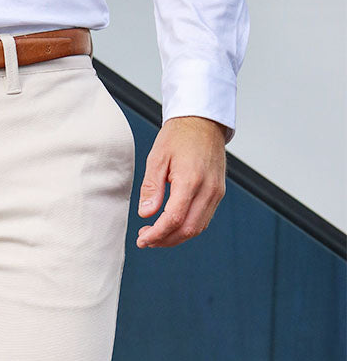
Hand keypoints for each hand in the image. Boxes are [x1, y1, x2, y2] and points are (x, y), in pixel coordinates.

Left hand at [136, 116, 227, 247]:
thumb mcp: (157, 157)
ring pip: (197, 228)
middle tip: (145, 239)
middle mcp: (208, 189)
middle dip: (164, 240)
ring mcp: (216, 192)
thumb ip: (151, 188)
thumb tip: (145, 213)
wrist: (203, 121)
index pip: (173, 219)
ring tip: (156, 234)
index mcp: (191, 179)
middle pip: (187, 229)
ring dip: (175, 237)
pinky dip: (187, 228)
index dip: (156, 234)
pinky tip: (171, 226)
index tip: (142, 240)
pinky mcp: (218, 193)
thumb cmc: (179, 135)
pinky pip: (204, 219)